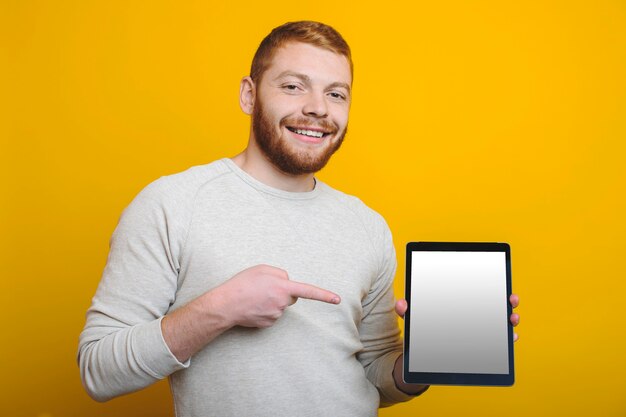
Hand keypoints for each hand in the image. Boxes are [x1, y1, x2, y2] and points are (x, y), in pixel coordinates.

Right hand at [215, 264, 340, 327]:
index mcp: (283, 287)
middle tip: (264, 288)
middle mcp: (282, 303)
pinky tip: (253, 306)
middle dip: (283, 292)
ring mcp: (276, 315)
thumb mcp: (262, 268)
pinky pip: (272, 314)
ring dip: (271, 300)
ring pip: (280, 306)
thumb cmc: (243, 284)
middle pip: (291, 296)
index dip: (324, 295)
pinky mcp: (268, 324)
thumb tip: (287, 283)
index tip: (337, 300)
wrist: (226, 304)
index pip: (308, 291)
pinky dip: (264, 310)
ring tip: (254, 297)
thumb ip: (280, 273)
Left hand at [394, 294, 520, 340]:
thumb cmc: (419, 334)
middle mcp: (470, 318)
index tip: (501, 286)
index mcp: (457, 307)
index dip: (491, 287)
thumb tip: (402, 305)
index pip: (476, 293)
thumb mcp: (414, 320)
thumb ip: (408, 312)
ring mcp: (476, 334)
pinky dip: (506, 340)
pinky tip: (511, 337)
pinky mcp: (478, 350)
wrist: (417, 360)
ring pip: (497, 324)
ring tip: (512, 318)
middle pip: (492, 307)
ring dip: (508, 320)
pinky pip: (496, 344)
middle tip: (511, 300)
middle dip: (506, 302)